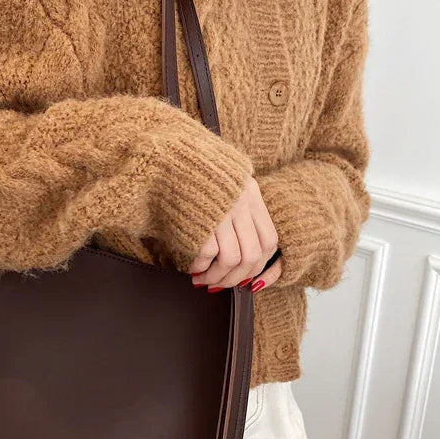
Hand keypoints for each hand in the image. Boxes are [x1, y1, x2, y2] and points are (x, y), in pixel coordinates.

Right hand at [189, 176, 280, 291]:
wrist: (170, 154)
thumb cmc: (193, 172)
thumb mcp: (226, 186)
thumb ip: (237, 212)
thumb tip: (237, 254)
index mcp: (252, 195)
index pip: (269, 241)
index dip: (260, 266)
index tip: (247, 279)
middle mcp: (242, 203)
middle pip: (252, 256)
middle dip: (236, 279)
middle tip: (220, 285)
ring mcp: (223, 212)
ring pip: (232, 259)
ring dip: (217, 277)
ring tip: (203, 279)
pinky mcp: (203, 218)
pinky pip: (209, 254)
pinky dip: (201, 266)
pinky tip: (193, 267)